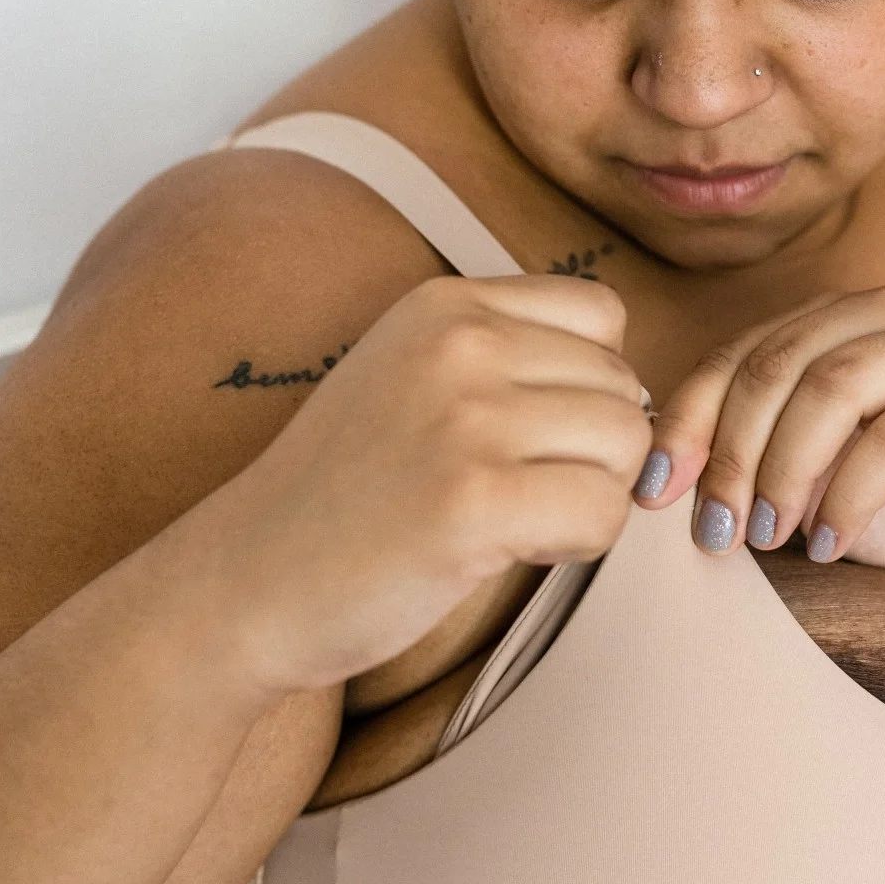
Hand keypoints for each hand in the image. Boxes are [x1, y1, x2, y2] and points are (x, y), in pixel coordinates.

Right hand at [211, 276, 650, 696]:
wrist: (244, 580)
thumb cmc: (345, 496)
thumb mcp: (414, 380)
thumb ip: (510, 360)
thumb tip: (640, 397)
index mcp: (446, 303)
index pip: (603, 315)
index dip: (588, 386)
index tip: (531, 437)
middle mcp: (459, 342)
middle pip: (623, 385)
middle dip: (592, 452)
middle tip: (516, 494)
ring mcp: (466, 418)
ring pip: (626, 445)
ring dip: (589, 497)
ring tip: (512, 520)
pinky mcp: (475, 500)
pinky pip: (603, 513)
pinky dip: (577, 545)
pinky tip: (509, 551)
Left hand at [645, 286, 884, 583]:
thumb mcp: (810, 479)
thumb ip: (750, 456)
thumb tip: (654, 473)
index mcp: (841, 316)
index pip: (740, 353)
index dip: (687, 420)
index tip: (653, 493)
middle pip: (778, 365)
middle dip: (730, 452)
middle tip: (715, 529)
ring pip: (832, 389)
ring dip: (785, 471)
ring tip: (770, 536)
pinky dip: (847, 497)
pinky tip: (829, 543)